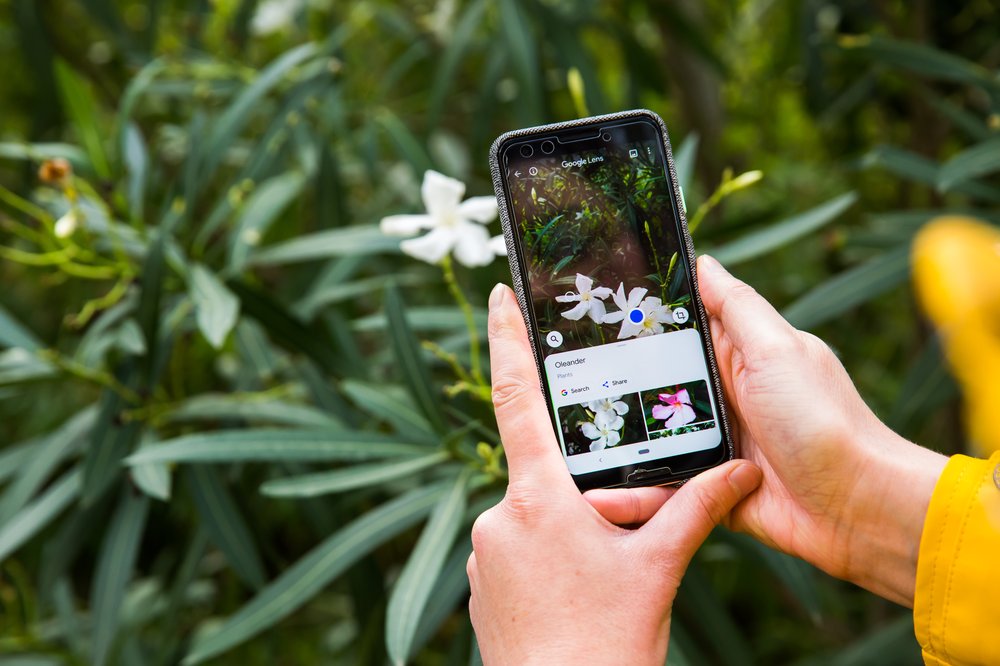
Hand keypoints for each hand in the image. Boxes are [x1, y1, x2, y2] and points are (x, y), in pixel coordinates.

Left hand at [468, 283, 761, 665]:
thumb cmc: (607, 644)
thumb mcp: (658, 568)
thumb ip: (697, 508)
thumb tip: (743, 471)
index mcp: (539, 498)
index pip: (518, 396)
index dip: (507, 338)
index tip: (499, 294)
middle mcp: (499, 517)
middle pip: (543, 473)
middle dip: (580, 490)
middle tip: (612, 536)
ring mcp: (484, 554)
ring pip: (532, 518)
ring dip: (567, 533)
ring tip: (601, 581)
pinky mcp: (481, 587)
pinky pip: (516, 552)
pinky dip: (548, 561)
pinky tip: (576, 595)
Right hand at [586, 255, 946, 606]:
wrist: (854, 507)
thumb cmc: (823, 419)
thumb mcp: (777, 348)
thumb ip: (737, 307)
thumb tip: (702, 262)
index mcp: (738, 356)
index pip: (679, 329)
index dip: (640, 320)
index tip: (590, 310)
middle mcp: (722, 397)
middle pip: (653, 383)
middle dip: (612, 382)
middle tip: (560, 377)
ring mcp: (712, 443)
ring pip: (648, 436)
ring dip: (616, 440)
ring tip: (565, 437)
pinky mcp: (706, 488)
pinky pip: (660, 486)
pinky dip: (633, 490)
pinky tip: (596, 491)